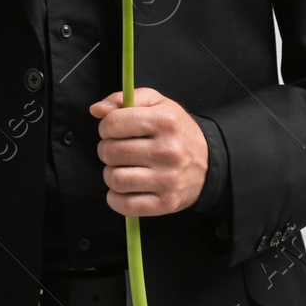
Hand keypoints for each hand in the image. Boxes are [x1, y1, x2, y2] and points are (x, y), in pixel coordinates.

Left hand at [90, 87, 208, 216]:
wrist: (209, 162)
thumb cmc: (176, 130)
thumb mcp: (158, 104)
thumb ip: (125, 99)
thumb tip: (96, 109)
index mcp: (165, 121)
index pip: (113, 124)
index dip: (105, 127)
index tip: (113, 130)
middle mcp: (168, 150)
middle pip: (110, 152)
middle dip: (107, 150)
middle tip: (119, 150)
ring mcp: (168, 179)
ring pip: (115, 179)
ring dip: (111, 174)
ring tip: (123, 168)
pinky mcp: (165, 203)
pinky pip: (126, 205)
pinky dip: (116, 198)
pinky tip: (125, 188)